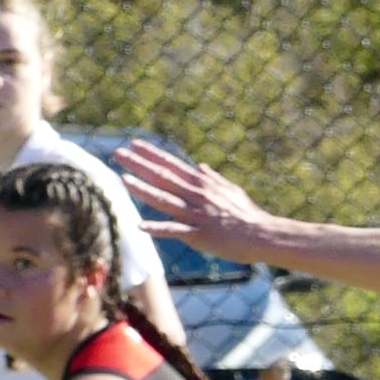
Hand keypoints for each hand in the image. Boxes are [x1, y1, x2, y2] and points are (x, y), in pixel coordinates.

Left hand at [112, 141, 277, 263]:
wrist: (262, 234)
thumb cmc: (248, 214)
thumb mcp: (231, 190)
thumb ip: (213, 178)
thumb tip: (200, 166)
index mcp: (203, 183)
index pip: (172, 164)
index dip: (151, 154)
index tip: (133, 144)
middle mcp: (196, 195)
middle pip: (162, 176)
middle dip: (139, 164)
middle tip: (117, 153)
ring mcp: (197, 214)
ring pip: (164, 200)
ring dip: (142, 189)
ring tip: (122, 179)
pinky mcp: (199, 235)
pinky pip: (175, 230)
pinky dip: (158, 228)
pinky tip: (140, 226)